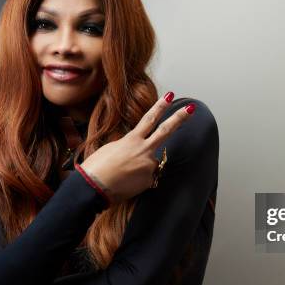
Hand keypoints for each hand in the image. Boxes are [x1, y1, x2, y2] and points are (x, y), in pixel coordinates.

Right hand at [80, 93, 194, 203]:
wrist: (93, 188)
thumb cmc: (96, 168)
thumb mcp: (111, 149)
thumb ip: (127, 145)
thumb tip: (136, 147)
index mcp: (132, 140)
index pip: (149, 119)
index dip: (160, 107)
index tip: (170, 96)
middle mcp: (144, 150)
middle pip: (165, 131)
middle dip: (179, 118)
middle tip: (191, 108)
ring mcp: (149, 165)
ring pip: (152, 162)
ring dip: (141, 167)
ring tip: (123, 175)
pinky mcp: (149, 180)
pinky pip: (148, 178)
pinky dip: (139, 181)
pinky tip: (127, 184)